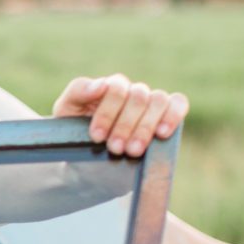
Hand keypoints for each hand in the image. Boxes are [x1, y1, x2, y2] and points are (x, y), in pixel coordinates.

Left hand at [53, 74, 188, 156]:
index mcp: (110, 87)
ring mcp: (150, 103)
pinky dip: (173, 115)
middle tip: (115, 148)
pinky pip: (178, 103)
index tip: (96, 136)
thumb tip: (101, 84)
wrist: (85, 160)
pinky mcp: (165, 116)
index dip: (107, 112)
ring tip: (133, 150)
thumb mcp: (66, 111)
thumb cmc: (73, 131)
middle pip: (138, 97)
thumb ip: (78, 92)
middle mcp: (132, 92)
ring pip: (158, 101)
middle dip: (125, 125)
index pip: (116, 88)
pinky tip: (162, 133)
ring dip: (146, 127)